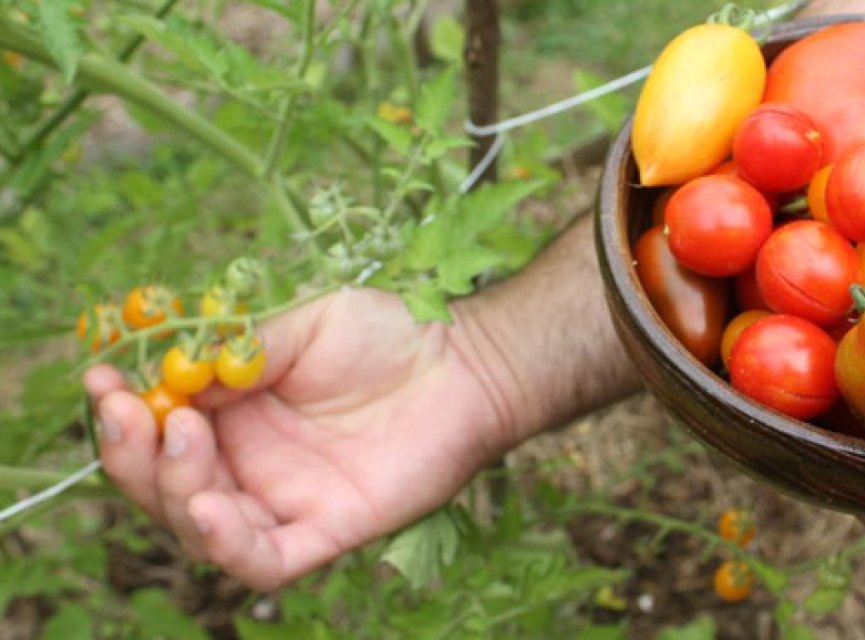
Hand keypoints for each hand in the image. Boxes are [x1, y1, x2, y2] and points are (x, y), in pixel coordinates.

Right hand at [87, 289, 515, 589]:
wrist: (464, 362)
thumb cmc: (389, 335)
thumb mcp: (305, 324)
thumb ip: (243, 349)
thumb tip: (175, 371)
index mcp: (231, 410)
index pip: (156, 425)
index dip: (123, 408)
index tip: (101, 377)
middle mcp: (247, 462)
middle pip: (161, 482)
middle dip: (133, 450)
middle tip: (134, 408)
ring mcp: (283, 500)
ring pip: (198, 523)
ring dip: (171, 488)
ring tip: (183, 435)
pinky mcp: (325, 530)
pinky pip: (264, 558)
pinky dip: (227, 544)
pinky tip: (207, 507)